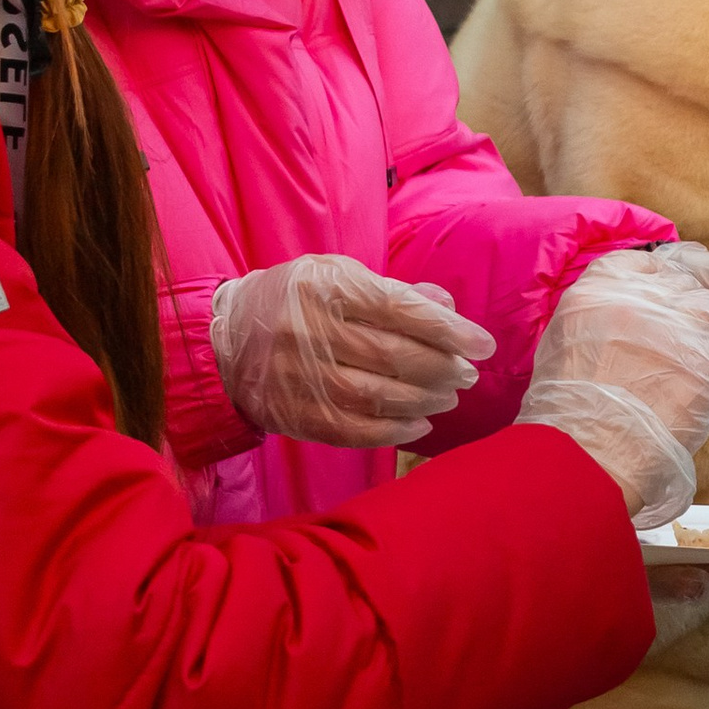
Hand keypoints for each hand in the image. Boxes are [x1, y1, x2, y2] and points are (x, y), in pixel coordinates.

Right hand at [211, 256, 495, 449]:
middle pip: (393, 355)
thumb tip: (447, 310)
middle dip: (442, 368)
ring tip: (447, 397)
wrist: (225, 340)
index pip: (400, 310)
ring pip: (376, 396)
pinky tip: (418, 425)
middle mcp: (309, 330)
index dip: (448, 330)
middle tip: (467, 375)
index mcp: (325, 286)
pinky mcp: (293, 413)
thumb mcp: (337, 277)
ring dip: (424, 401)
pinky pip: (352, 429)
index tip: (482, 344)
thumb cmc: (295, 301)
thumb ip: (393, 293)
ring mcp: (298, 375)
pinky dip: (393, 431)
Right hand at [517, 245, 708, 527]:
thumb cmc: (570, 407)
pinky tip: (697, 397)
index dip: (663, 296)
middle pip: (690, 288)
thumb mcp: (569, 336)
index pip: (653, 266)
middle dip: (689, 322)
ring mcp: (686, 317)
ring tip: (685, 382)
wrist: (588, 449)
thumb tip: (631, 309)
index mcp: (606, 279)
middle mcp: (650, 289)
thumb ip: (605, 310)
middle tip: (675, 360)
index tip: (660, 320)